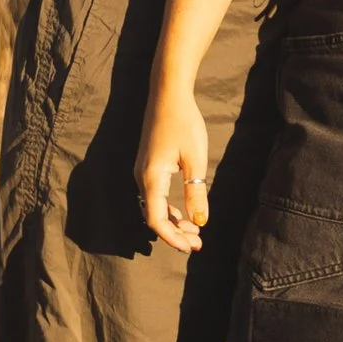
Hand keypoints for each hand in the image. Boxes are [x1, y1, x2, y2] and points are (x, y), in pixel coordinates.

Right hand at [137, 80, 212, 253]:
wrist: (167, 94)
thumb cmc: (183, 123)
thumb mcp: (195, 159)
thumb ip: (196, 192)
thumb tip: (200, 222)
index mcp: (151, 178)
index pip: (156, 220)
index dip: (172, 237)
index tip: (191, 247)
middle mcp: (142, 177)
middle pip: (154, 216)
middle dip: (175, 232)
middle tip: (198, 243)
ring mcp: (143, 171)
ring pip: (155, 206)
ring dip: (174, 221)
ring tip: (195, 231)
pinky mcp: (148, 165)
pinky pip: (155, 195)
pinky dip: (169, 207)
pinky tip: (185, 212)